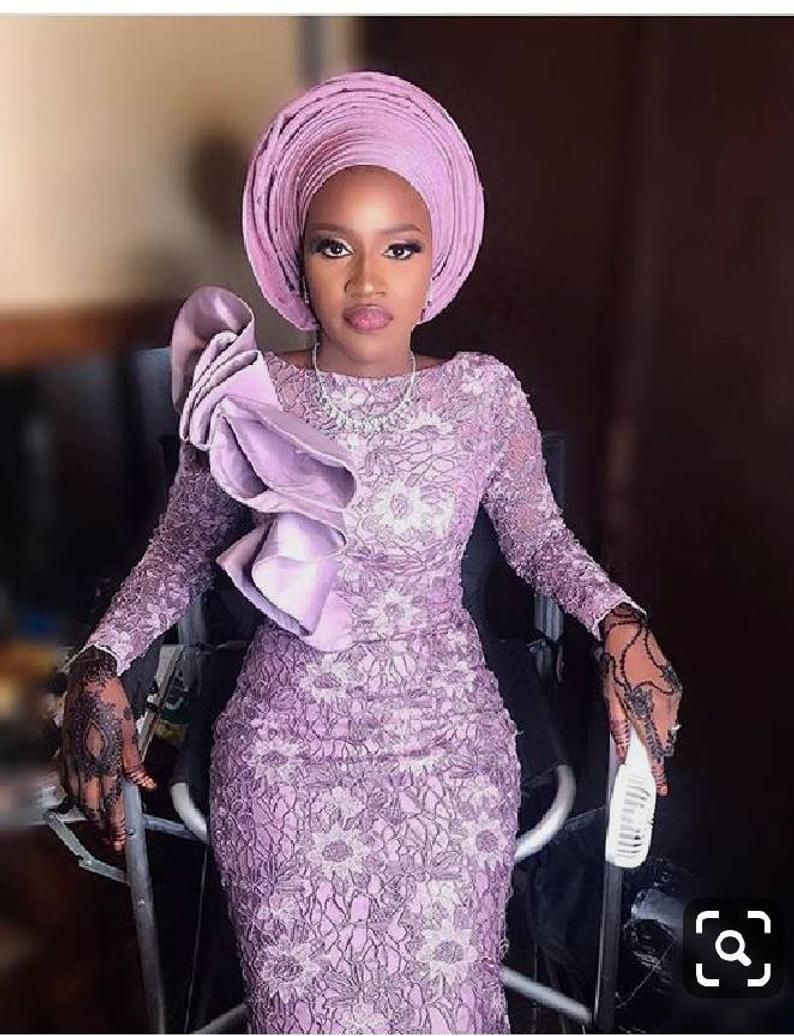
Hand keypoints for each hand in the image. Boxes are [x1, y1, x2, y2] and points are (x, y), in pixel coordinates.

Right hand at [59, 647, 155, 851]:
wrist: (89, 684)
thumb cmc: (112, 704)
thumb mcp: (131, 733)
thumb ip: (135, 763)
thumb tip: (147, 784)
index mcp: (105, 761)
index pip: (111, 802)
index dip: (115, 824)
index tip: (120, 840)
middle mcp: (86, 765)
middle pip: (92, 806)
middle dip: (102, 826)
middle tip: (111, 841)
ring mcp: (72, 760)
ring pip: (78, 797)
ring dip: (89, 814)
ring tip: (100, 825)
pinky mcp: (65, 753)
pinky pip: (67, 783)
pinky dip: (75, 796)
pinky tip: (81, 799)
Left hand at [597, 602, 682, 795]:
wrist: (630, 634)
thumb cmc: (616, 663)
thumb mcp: (611, 698)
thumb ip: (619, 728)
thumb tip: (623, 750)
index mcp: (648, 712)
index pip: (656, 751)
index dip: (658, 771)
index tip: (660, 786)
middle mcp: (666, 707)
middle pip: (664, 741)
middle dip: (654, 749)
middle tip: (641, 752)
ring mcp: (673, 696)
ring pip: (668, 726)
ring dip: (656, 730)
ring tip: (639, 720)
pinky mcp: (675, 687)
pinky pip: (671, 711)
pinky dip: (661, 715)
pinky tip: (646, 705)